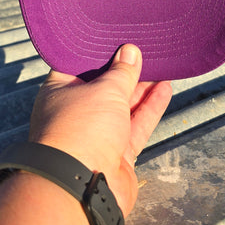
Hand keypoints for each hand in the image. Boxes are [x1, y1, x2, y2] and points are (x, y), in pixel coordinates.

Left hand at [28, 44, 171, 216]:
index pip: (77, 66)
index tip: (115, 38)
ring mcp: (96, 135)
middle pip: (104, 87)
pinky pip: (135, 126)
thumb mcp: (105, 91)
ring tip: (161, 66)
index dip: (97, 52)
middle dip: (124, 71)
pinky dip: (149, 109)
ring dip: (141, 89)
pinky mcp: (116, 153)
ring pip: (122, 107)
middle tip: (145, 51)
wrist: (82, 187)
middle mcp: (75, 113)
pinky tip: (164, 90)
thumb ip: (122, 72)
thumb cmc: (81, 130)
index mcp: (59, 93)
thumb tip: (130, 52)